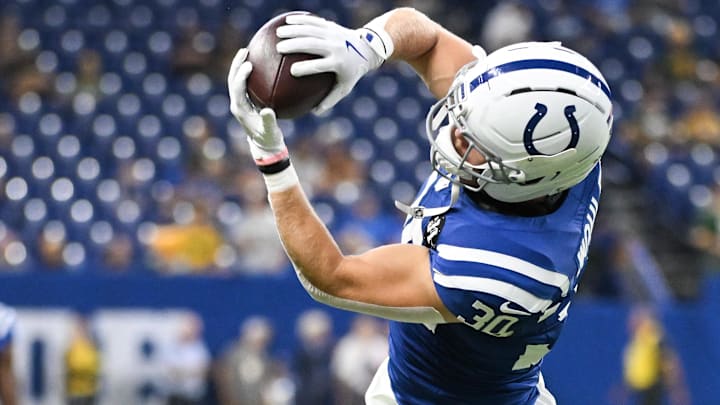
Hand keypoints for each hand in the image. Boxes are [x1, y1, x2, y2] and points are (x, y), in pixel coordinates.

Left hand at [227, 48, 287, 168]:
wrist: (264, 144)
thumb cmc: (268, 138)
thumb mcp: (270, 131)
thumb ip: (268, 121)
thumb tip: (267, 111)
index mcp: (240, 109)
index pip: (237, 89)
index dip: (241, 76)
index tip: (249, 65)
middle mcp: (236, 104)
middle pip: (232, 80)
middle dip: (237, 65)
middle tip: (245, 51)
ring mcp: (239, 101)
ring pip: (236, 80)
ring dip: (240, 65)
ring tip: (247, 52)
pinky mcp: (245, 101)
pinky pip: (244, 83)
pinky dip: (247, 72)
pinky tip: (257, 63)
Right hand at [276, 14, 384, 113]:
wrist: (366, 48)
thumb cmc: (352, 72)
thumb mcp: (345, 87)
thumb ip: (330, 100)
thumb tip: (313, 112)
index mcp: (338, 63)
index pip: (320, 66)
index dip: (306, 68)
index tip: (292, 71)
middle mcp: (335, 47)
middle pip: (312, 45)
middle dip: (295, 45)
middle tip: (279, 48)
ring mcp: (333, 34)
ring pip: (311, 30)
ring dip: (294, 30)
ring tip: (278, 33)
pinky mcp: (331, 26)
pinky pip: (313, 21)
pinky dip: (300, 20)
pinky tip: (286, 20)